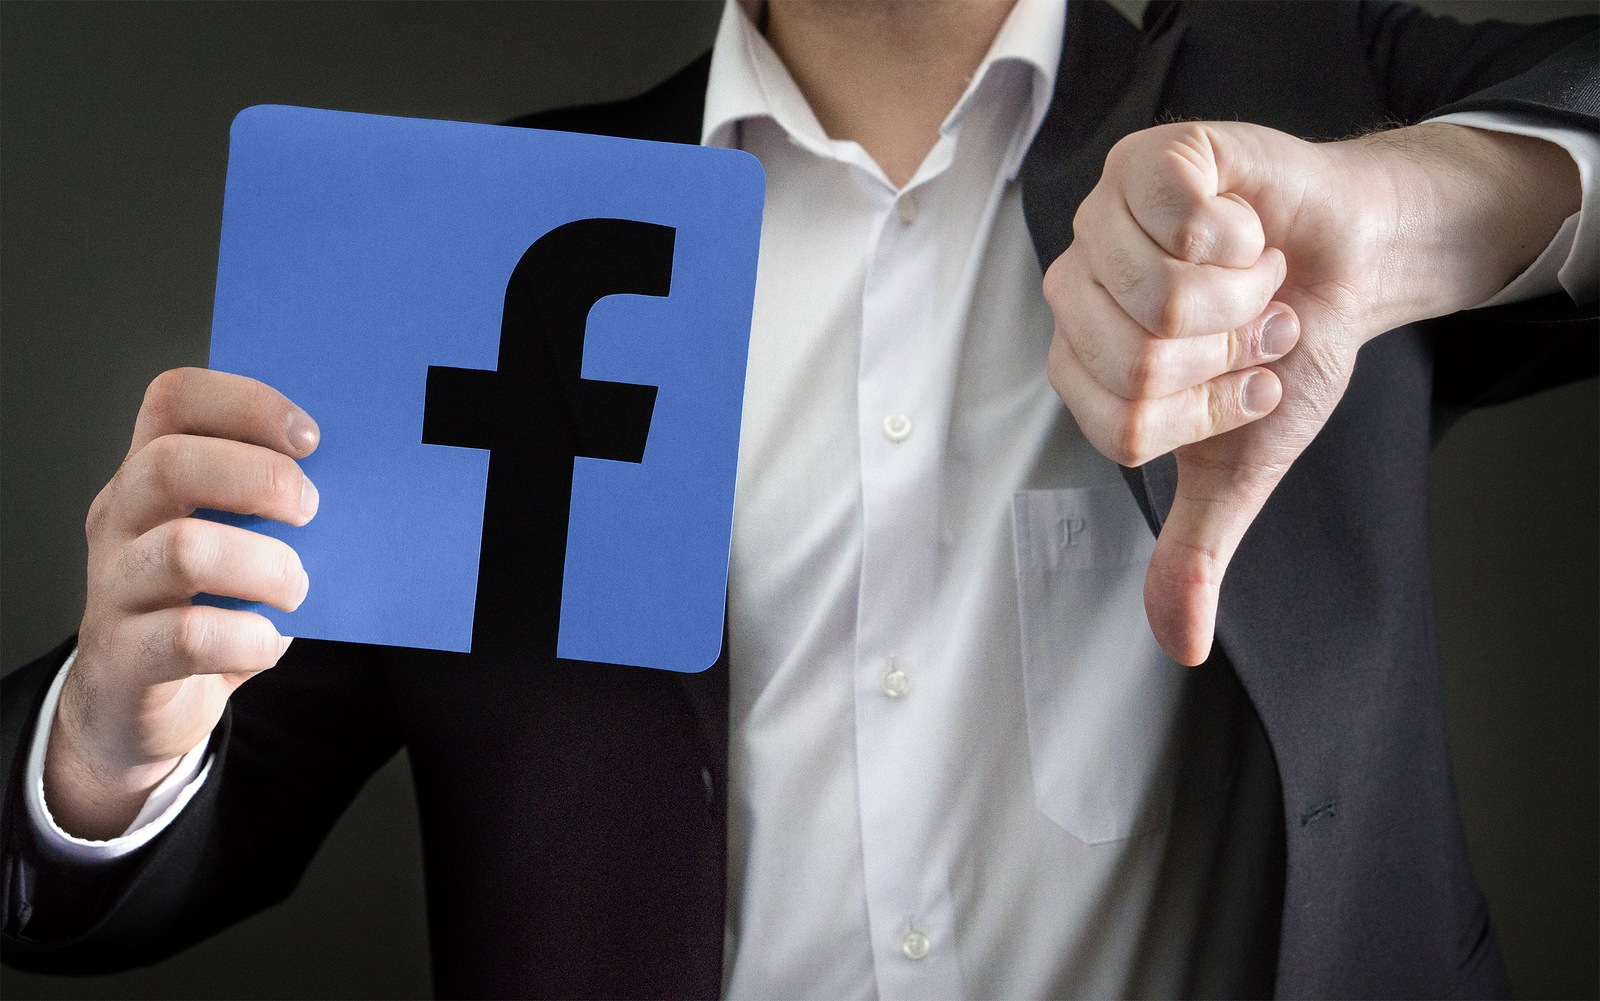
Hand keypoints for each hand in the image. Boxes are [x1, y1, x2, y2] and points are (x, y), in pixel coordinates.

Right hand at [47, 368, 318, 837]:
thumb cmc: (207, 607)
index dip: (247, 403)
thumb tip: (365, 482)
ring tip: (297, 588)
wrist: (140, 708)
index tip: (309, 439)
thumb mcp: (236, 541)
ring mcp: (115, 587)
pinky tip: (267, 642)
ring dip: (267, 566)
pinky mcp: (125, 656)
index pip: (174, 398)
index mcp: (150, 474)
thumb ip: (275, 506)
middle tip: (310, 511)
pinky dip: (249, 639)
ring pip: (186, 550)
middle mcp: (121, 519)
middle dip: (260, 479)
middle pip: (171, 462)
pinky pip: (189, 637)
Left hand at [1044, 121, 1578, 665]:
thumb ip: (1198, 548)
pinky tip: (1245, 229)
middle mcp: (1075, 290)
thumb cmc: (1285, 350)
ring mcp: (1103, 221)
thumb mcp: (1242, 462)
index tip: (1242, 386)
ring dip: (1245, 298)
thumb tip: (1181, 645)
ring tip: (1254, 279)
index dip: (1208, 413)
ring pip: (1164, 295)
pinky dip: (1244, 238)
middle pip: (1141, 363)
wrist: (1351, 261)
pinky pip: (1184, 220)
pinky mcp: (1148, 161)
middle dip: (1231, 358)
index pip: (1124, 425)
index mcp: (1080, 364)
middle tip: (1251, 328)